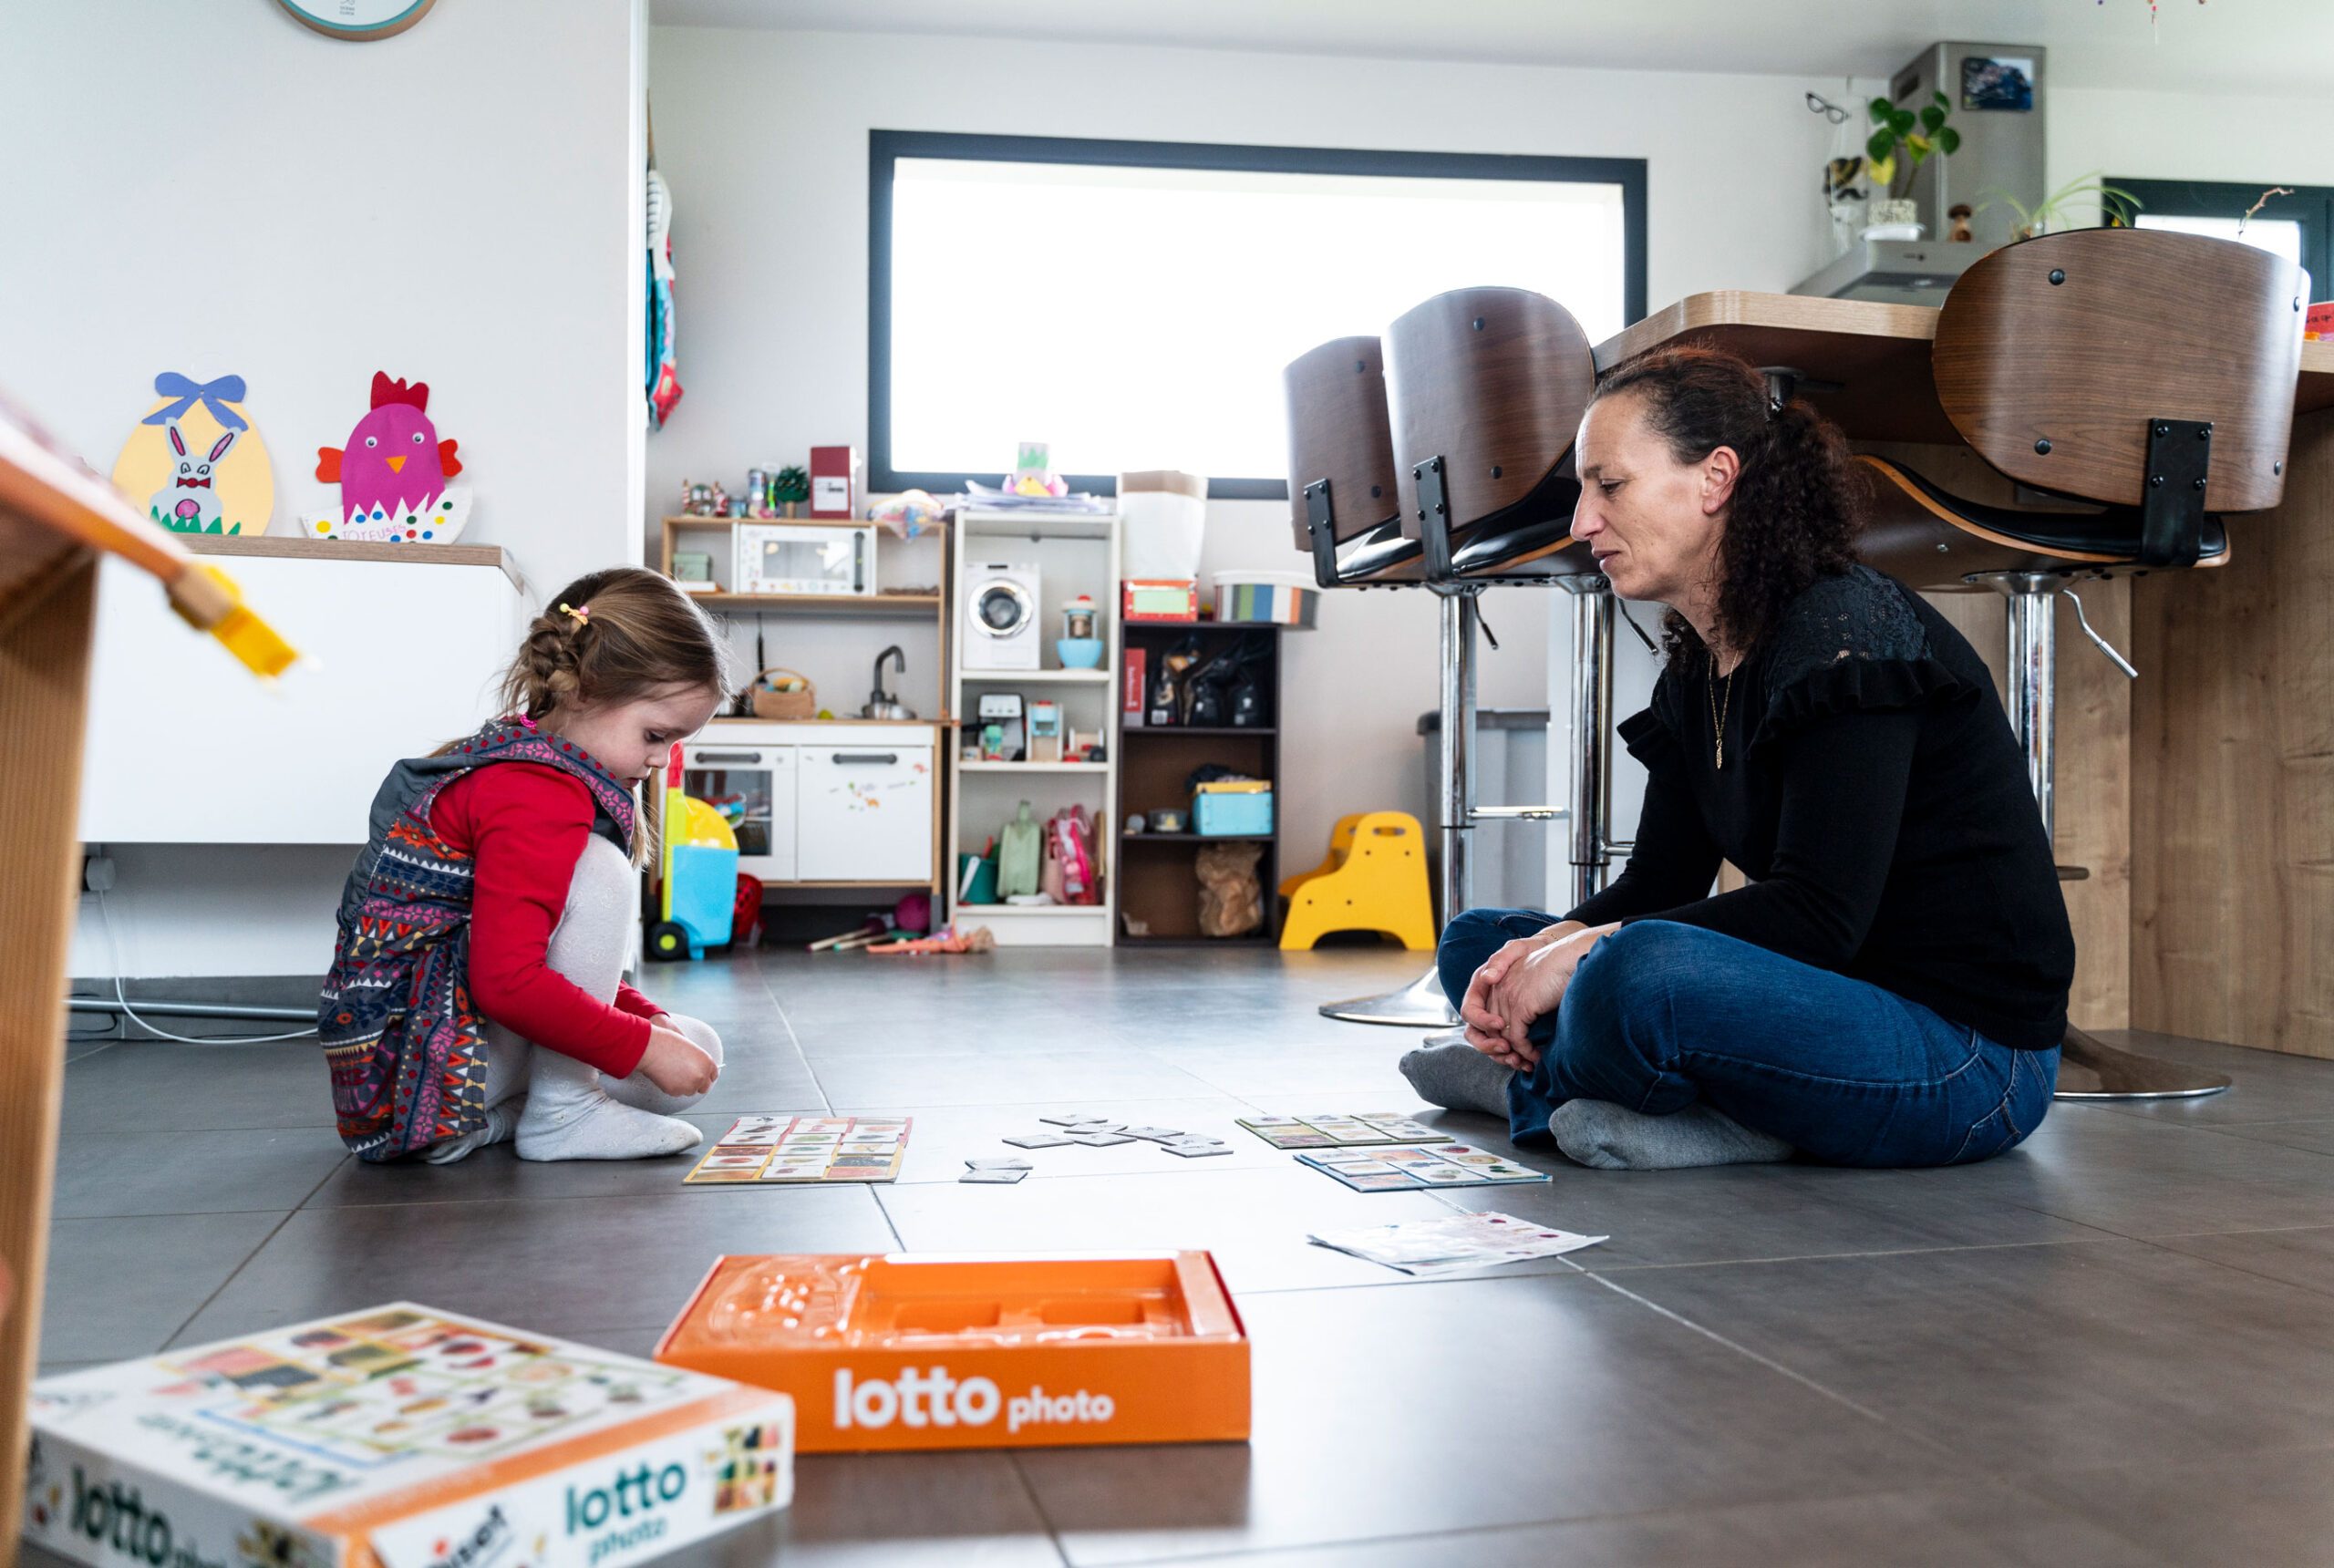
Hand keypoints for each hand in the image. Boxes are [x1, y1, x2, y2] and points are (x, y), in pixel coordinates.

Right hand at [638, 1023, 718, 1096]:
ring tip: (672, 1072)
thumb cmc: (667, 1042)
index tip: (700, 1076)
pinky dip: (672, 1087)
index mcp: (707, 1062)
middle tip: (686, 1078)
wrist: (651, 1047)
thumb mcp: (689, 1048)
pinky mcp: (676, 1092)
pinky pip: (676, 1093)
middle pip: (704, 1088)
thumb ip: (696, 1060)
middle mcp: (701, 1075)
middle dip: (696, 1084)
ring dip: (683, 1086)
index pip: (713, 1075)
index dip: (706, 1075)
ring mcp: (689, 1085)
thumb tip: (696, 1070)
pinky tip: (665, 1075)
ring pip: (689, 1091)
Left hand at [1479, 925, 1616, 1066]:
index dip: (1491, 1037)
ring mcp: (1507, 996)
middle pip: (1488, 1030)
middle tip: (1517, 1063)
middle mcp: (1496, 988)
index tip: (1508, 1050)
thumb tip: (1514, 1028)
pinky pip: (1517, 1038)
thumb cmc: (1556, 970)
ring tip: (1528, 1064)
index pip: (1480, 1017)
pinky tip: (1536, 1057)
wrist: (1570, 957)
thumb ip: (1516, 1000)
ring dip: (1515, 1055)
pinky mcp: (1521, 1005)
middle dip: (1501, 1052)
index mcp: (1495, 982)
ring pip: (1502, 1037)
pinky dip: (1526, 1052)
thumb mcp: (1530, 983)